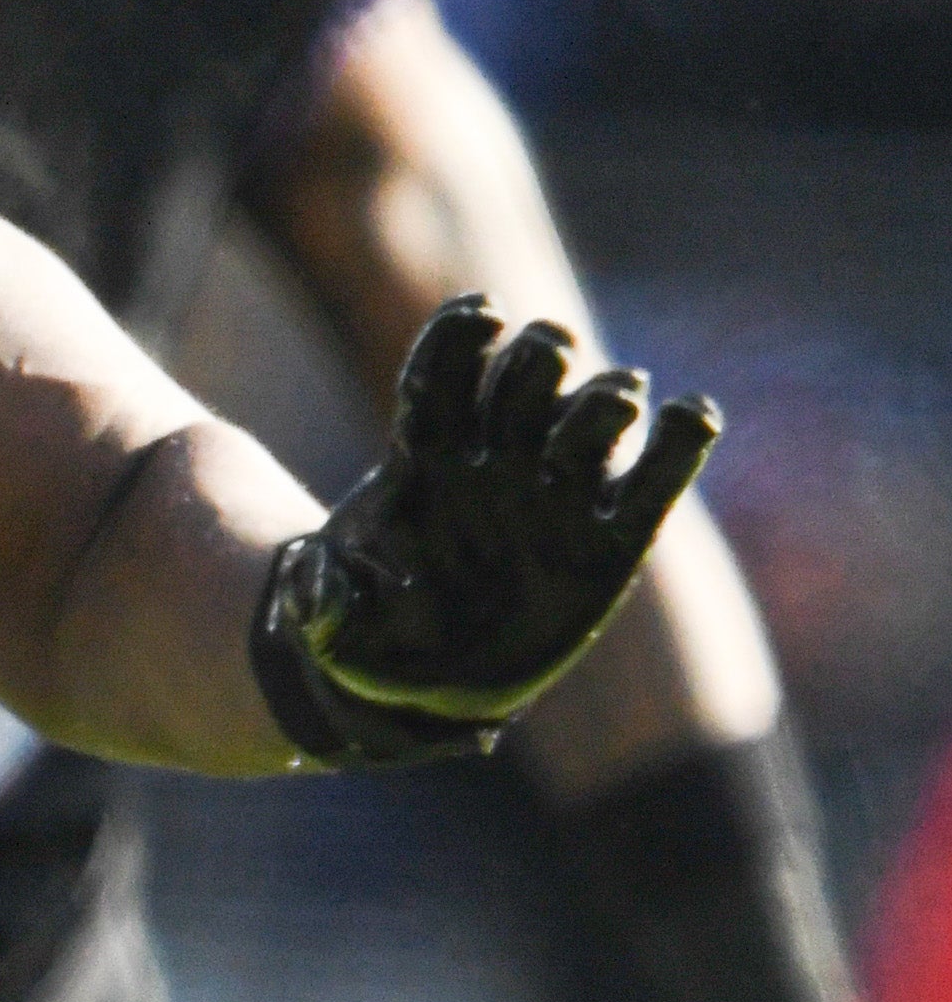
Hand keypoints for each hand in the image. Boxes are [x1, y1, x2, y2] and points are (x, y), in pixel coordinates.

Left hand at [255, 296, 716, 763]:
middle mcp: (495, 464)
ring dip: (606, 396)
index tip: (483, 313)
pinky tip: (693, 415)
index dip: (458, 338)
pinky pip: (654, 482)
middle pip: (524, 378)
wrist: (424, 688)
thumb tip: (309, 578)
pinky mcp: (609, 545)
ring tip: (618, 402)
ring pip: (589, 416)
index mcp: (422, 463)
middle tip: (554, 354)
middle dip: (542, 356)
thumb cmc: (370, 640)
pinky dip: (680, 443)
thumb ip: (318, 600)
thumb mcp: (329, 628)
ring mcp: (555, 498)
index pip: (439, 378)